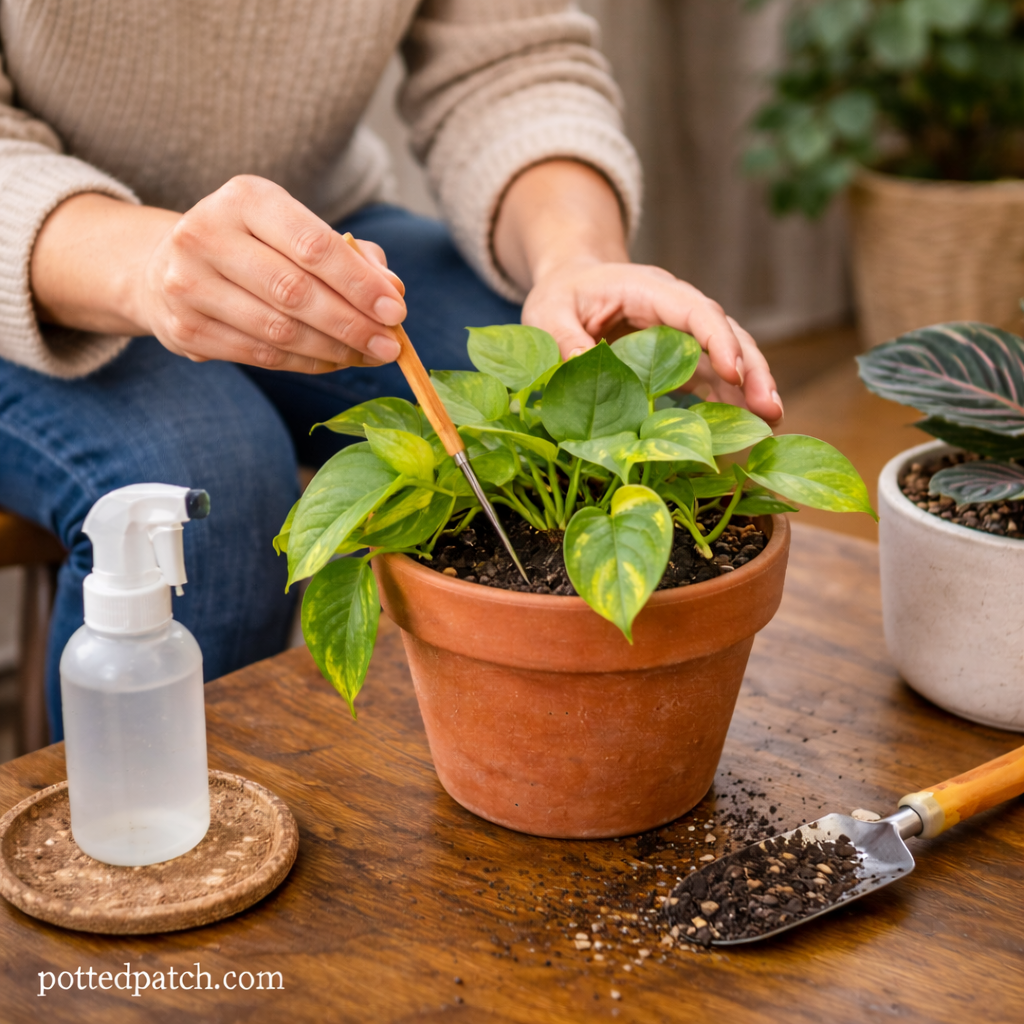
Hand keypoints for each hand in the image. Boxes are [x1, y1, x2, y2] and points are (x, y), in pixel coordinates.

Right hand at [141, 176, 407, 371]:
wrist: (168, 266)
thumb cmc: (255, 246)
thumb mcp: (297, 231)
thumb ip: (349, 254)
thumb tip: (392, 289)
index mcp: (244, 199)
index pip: (313, 245)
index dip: (359, 284)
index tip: (396, 311)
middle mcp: (207, 234)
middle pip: (295, 292)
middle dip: (352, 324)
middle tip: (389, 346)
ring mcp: (188, 284)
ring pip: (278, 330)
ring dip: (333, 350)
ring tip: (368, 356)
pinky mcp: (185, 328)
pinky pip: (260, 355)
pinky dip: (306, 363)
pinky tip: (333, 362)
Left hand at [493, 160, 783, 424]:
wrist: (571, 284)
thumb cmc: (560, 295)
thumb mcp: (548, 312)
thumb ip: (564, 339)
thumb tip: (582, 369)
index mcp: (648, 289)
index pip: (695, 310)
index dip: (717, 340)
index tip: (733, 372)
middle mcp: (675, 308)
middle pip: (725, 333)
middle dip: (751, 369)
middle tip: (770, 408)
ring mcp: (682, 333)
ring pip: (727, 357)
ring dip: (749, 389)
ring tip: (770, 423)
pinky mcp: (680, 357)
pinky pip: (710, 377)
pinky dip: (728, 401)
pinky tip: (742, 429)